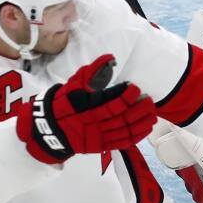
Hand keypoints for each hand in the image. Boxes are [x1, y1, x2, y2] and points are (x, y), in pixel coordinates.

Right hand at [17, 54, 157, 163]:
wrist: (50, 129)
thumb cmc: (63, 104)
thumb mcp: (73, 86)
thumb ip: (91, 72)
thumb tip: (108, 57)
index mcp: (87, 108)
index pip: (111, 102)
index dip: (125, 96)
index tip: (134, 88)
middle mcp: (94, 123)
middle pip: (122, 117)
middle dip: (138, 108)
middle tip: (149, 99)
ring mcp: (99, 136)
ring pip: (125, 130)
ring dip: (141, 122)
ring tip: (152, 113)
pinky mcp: (102, 146)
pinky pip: (123, 142)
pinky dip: (137, 136)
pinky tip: (147, 128)